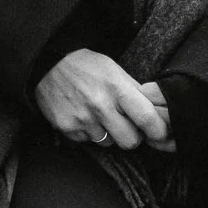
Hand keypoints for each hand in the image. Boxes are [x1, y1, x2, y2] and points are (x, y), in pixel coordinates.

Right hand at [34, 49, 173, 149]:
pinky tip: (84, 116)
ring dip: (109, 134)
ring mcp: (82, 119)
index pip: (147, 118)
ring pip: (109, 143)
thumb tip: (156, 112)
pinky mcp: (67, 128)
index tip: (159, 133)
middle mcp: (100, 106)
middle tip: (127, 125)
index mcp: (117, 88)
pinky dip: (89, 132)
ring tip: (100, 115)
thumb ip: (135, 92)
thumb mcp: (115, 71)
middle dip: (132, 136)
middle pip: (130, 141)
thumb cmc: (86, 66)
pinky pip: (88, 141)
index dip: (158, 131)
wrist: (47, 65)